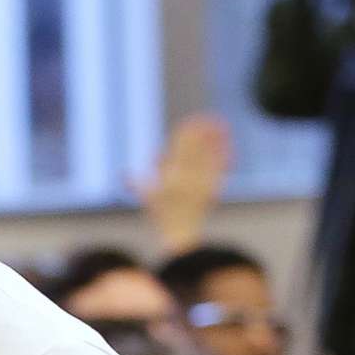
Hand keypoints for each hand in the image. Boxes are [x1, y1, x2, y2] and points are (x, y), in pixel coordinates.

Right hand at [133, 114, 231, 254]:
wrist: (179, 236)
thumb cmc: (163, 218)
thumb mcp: (148, 199)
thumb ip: (136, 185)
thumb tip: (123, 174)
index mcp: (167, 177)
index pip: (175, 149)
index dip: (185, 133)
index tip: (191, 122)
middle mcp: (182, 179)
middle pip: (193, 149)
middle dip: (202, 132)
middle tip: (210, 118)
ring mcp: (198, 185)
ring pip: (207, 156)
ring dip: (215, 140)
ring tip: (223, 126)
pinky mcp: (212, 190)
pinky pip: (219, 170)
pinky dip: (225, 157)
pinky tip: (231, 146)